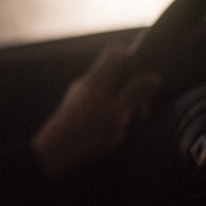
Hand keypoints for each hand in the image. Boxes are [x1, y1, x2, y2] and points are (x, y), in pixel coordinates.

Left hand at [30, 45, 160, 179]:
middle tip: (142, 111)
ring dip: (123, 105)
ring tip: (129, 125)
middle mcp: (86, 83)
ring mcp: (79, 96)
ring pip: (109, 92)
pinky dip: (111, 113)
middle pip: (115, 74)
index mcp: (97, 79)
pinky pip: (100, 104)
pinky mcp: (75, 110)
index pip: (115, 52)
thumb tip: (153, 75)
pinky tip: (113, 132)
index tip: (147, 74)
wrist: (52, 153)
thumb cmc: (86, 133)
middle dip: (133, 90)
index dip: (133, 56)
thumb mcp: (116, 114)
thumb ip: (135, 94)